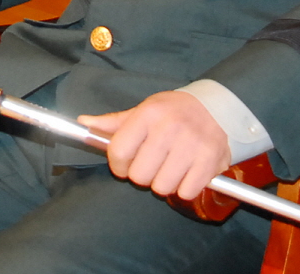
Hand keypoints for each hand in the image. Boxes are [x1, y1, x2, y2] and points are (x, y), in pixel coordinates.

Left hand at [80, 91, 230, 199]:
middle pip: (139, 175)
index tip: (123, 165)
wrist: (216, 108)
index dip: (117, 165)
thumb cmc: (172, 111)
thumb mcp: (143, 110)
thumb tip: (83, 122)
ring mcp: (192, 145)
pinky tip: (186, 174)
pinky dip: (184, 188)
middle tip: (150, 166)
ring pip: (162, 187)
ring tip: (168, 169)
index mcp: (148, 114)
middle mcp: (169, 128)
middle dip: (141, 176)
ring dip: (163, 184)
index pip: (118, 151)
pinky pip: (186, 192)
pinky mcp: (210, 161)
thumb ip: (114, 122)